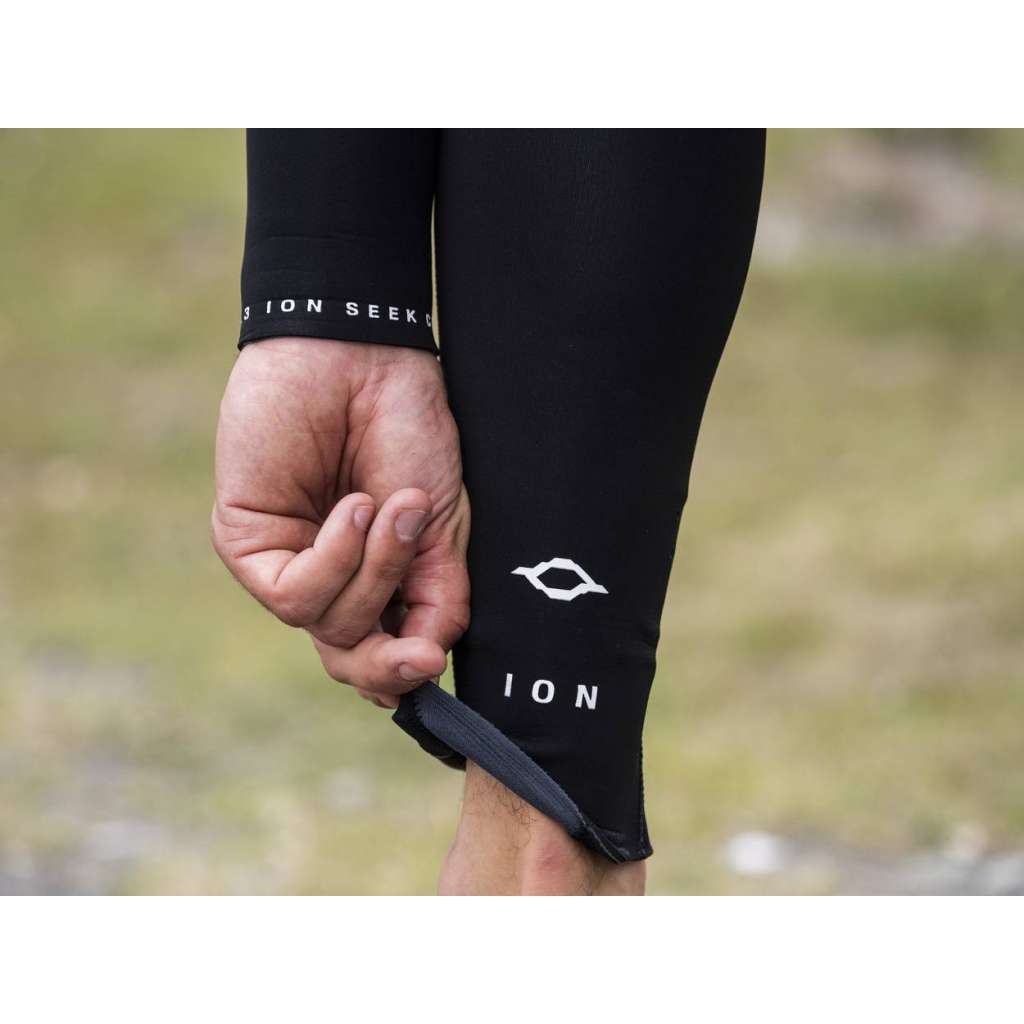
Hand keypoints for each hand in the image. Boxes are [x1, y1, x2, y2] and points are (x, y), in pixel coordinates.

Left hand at [212, 338, 469, 707]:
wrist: (366, 359)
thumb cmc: (407, 429)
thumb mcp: (440, 527)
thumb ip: (436, 600)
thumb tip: (427, 664)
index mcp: (376, 575)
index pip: (379, 649)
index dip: (401, 672)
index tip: (431, 664)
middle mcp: (328, 576)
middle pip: (347, 657)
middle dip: (387, 663)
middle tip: (422, 655)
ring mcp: (287, 562)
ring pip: (329, 626)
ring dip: (377, 571)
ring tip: (395, 507)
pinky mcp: (245, 544)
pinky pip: (293, 594)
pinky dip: (336, 556)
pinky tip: (354, 506)